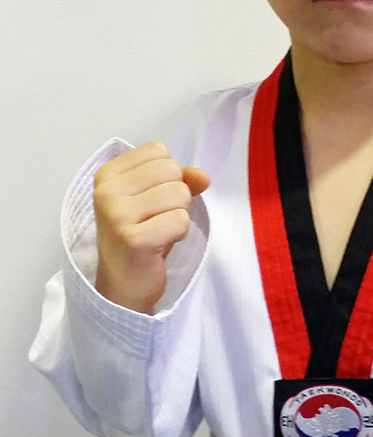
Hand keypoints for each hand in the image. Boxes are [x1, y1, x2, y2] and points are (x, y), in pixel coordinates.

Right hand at [93, 141, 209, 312]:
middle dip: (176, 195)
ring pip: (180, 193)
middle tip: (156, 218)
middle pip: (171, 170)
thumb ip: (180, 178)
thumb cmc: (140, 235)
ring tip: (157, 231)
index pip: (158, 150)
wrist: (123, 286)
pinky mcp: (133, 241)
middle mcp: (106, 193)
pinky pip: (181, 220)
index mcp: (107, 175)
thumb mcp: (156, 198)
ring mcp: (116, 217)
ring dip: (178, 214)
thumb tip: (202, 176)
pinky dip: (179, 233)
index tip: (150, 198)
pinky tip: (159, 245)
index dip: (167, 174)